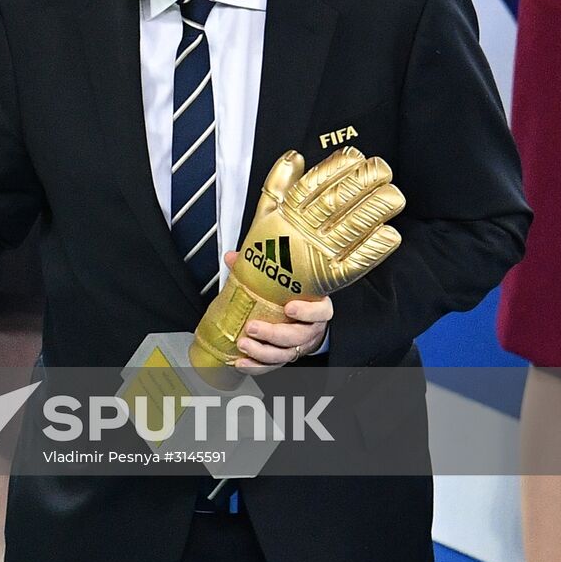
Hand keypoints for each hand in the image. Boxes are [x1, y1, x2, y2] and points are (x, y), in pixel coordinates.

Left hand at [189, 148, 401, 375]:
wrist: (289, 309)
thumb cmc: (289, 277)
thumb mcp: (278, 253)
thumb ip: (268, 234)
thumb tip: (266, 195)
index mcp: (313, 300)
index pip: (323, 310)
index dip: (311, 311)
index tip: (292, 306)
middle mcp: (309, 326)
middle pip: (303, 339)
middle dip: (279, 335)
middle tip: (254, 327)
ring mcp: (297, 343)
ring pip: (286, 355)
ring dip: (263, 351)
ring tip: (242, 340)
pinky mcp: (282, 356)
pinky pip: (270, 366)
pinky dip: (254, 365)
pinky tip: (237, 362)